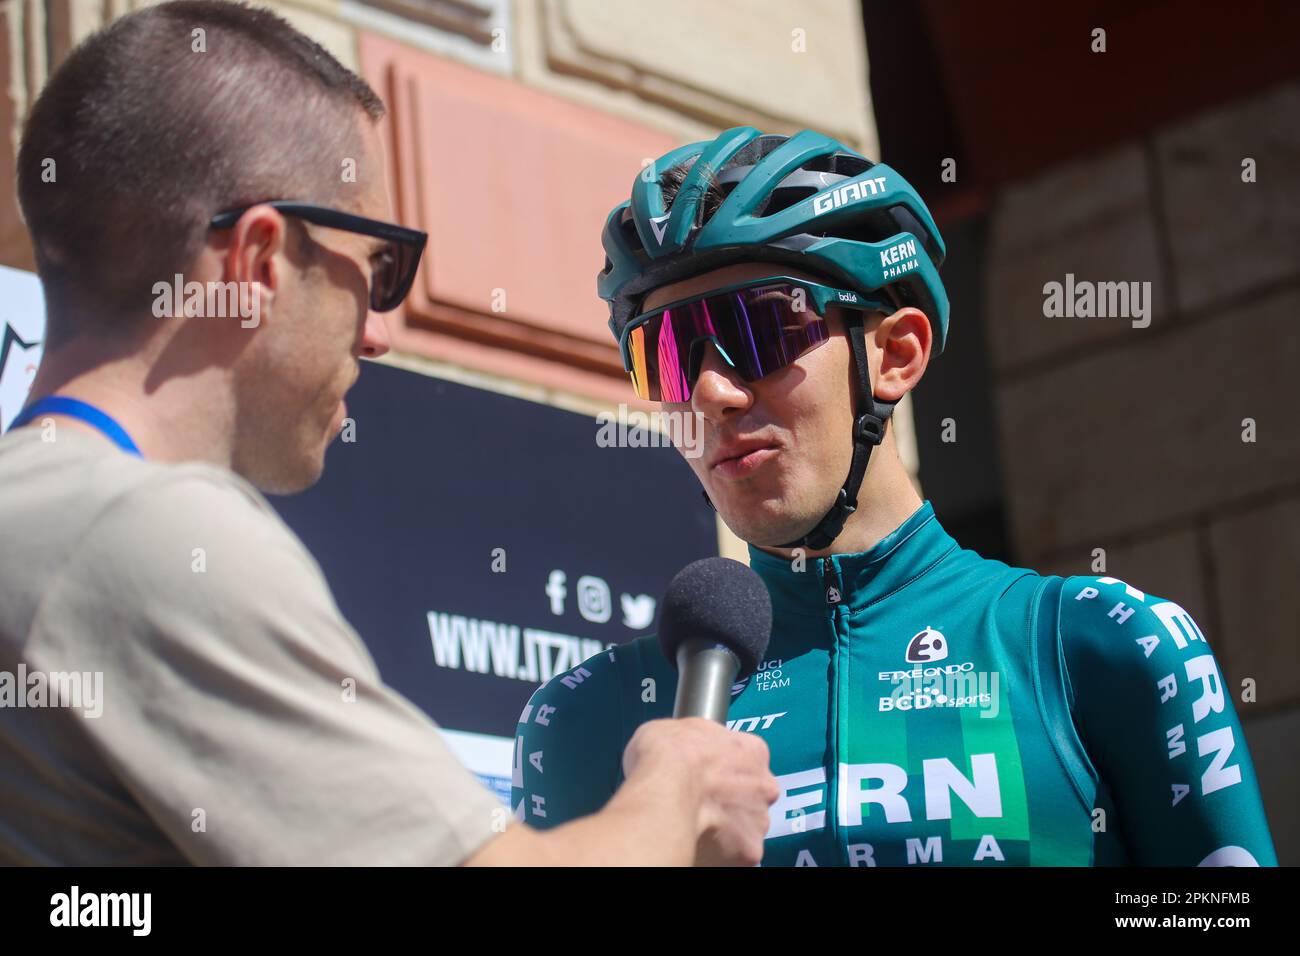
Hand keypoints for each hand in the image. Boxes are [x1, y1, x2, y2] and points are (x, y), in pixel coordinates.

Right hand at [622, 717, 777, 866]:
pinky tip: (698, 841)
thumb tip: (680, 751)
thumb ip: (693, 742)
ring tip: (696, 824)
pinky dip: (719, 852)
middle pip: (751, 796)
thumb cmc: (669, 756)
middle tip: (702, 802)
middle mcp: (764, 785)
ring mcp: (759, 820)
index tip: (707, 774)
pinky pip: (735, 855)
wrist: (666, 791)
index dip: (724, 769)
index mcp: (752, 750)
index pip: (747, 760)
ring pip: (746, 827)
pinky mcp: (749, 852)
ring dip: (726, 827)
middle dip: (731, 800)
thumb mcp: (675, 728)